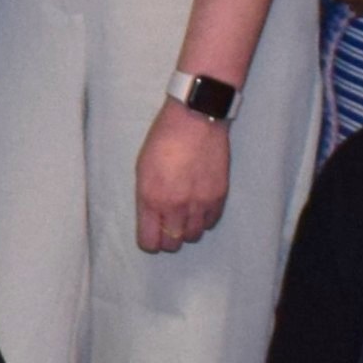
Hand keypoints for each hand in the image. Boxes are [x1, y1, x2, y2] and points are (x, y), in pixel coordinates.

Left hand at [135, 102, 233, 254]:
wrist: (196, 119)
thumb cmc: (163, 139)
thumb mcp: (143, 169)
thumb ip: (147, 198)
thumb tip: (153, 219)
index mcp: (152, 199)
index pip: (150, 242)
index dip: (149, 241)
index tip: (151, 233)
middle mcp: (176, 206)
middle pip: (172, 244)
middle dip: (167, 237)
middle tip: (167, 223)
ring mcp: (199, 203)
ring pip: (193, 235)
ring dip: (186, 228)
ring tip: (184, 213)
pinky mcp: (219, 197)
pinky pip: (211, 222)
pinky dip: (204, 218)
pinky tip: (198, 205)